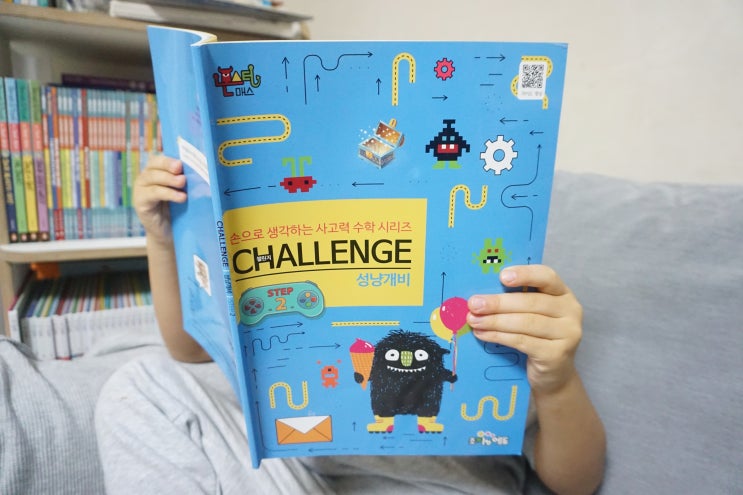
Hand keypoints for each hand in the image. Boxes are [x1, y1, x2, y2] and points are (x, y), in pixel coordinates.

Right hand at [133, 155, 186, 243]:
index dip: (168, 159)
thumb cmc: (177, 210)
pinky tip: (180, 197)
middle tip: (181, 170)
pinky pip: (153, 194)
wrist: (168, 233)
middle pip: (154, 166)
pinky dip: (167, 193)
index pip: (159, 159)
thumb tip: (200, 171)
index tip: (181, 162)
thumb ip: (184, 181)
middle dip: (168, 166)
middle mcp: (145, 178)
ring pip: (152, 178)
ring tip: (183, 182)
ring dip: (168, 179)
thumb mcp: (181, 192)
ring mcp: (140, 189)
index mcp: (155, 172)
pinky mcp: (140, 202)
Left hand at [466, 265, 582, 395]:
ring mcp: (567, 334)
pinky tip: (483, 334)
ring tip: (474, 320)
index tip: (502, 276)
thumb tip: (480, 295)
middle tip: (474, 304)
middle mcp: (571, 311)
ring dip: (495, 321)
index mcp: (563, 294)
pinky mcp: (557, 354)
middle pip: (531, 302)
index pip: (547, 277)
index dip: (525, 274)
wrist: (553, 375)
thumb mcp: (531, 314)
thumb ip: (515, 300)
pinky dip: (499, 337)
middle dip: (498, 303)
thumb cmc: (537, 337)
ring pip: (526, 323)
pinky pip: (523, 341)